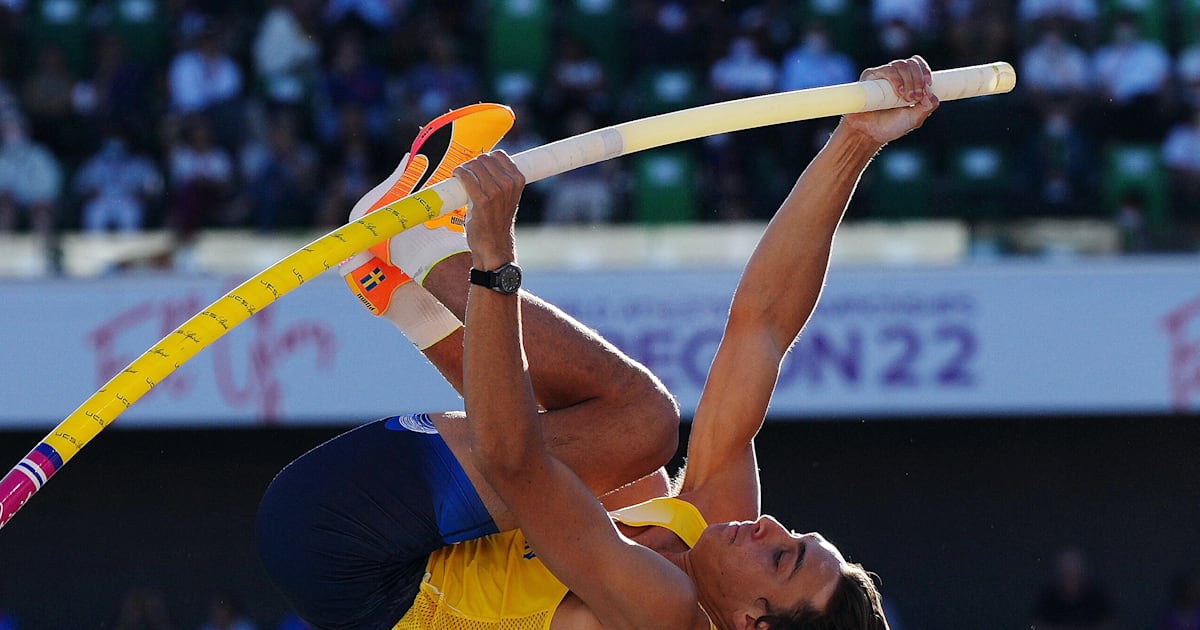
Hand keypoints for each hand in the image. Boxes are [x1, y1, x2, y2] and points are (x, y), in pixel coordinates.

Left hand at [455, 151, 524, 269]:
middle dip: (473, 164)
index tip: (479, 167)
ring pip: (474, 166)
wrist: (495, 246)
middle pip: (484, 159)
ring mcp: (495, 192)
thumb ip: (501, 181)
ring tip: (462, 178)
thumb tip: (483, 164)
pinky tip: (457, 177)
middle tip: (468, 174)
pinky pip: (466, 177)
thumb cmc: (498, 222)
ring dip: (464, 169)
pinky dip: (459, 174)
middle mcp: (508, 184)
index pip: (499, 155)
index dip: (486, 158)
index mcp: (518, 180)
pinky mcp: (481, 200)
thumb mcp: (508, 198)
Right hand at [841, 56, 939, 145]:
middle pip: (911, 63)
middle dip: (918, 78)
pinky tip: (899, 92)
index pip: (918, 65)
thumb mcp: (915, 119)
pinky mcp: (870, 77)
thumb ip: (927, 107)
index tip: (928, 84)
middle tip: (917, 96)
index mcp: (907, 81)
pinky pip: (886, 70)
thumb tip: (931, 91)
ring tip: (907, 98)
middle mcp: (895, 75)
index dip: (925, 71)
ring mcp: (882, 75)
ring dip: (909, 80)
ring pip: (900, 65)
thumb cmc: (890, 126)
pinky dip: (896, 79)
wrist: (868, 134)